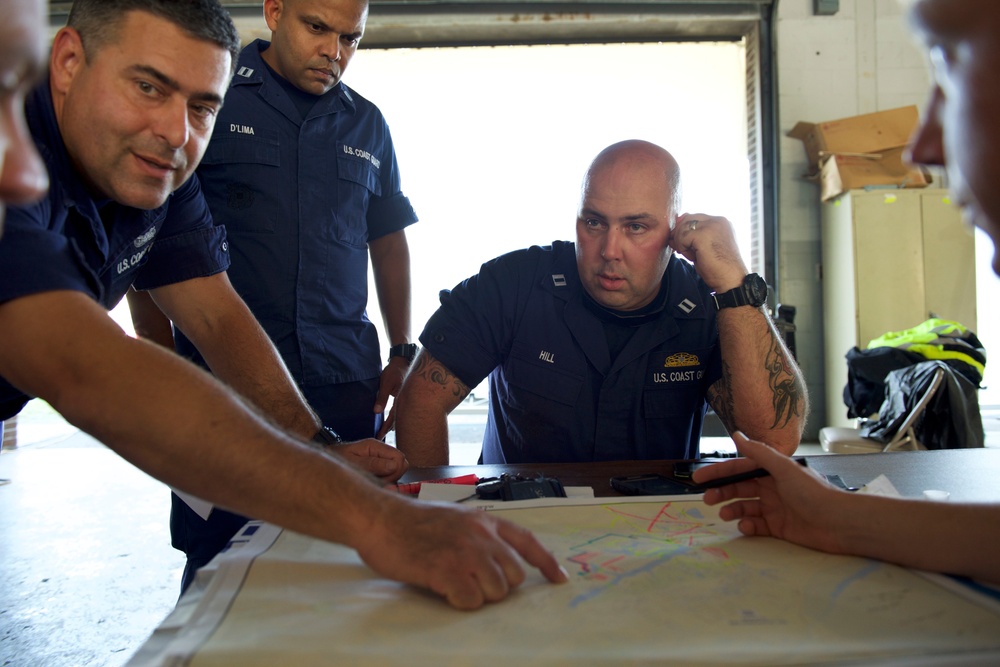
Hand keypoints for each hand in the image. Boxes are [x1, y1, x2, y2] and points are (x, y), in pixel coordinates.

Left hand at [332, 438, 408, 481]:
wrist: (325, 459)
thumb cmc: (335, 459)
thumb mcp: (353, 463)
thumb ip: (373, 464)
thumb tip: (394, 465)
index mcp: (374, 446)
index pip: (399, 457)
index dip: (395, 471)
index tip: (383, 479)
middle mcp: (379, 451)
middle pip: (401, 464)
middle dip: (393, 476)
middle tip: (377, 481)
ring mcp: (379, 458)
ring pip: (396, 471)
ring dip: (388, 480)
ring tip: (371, 481)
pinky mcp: (377, 466)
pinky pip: (389, 475)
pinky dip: (383, 481)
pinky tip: (372, 481)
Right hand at [355, 495, 568, 609]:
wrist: (381, 519)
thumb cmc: (413, 522)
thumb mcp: (456, 519)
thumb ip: (480, 536)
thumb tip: (499, 563)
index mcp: (484, 521)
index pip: (527, 541)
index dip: (546, 562)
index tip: (559, 579)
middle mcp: (480, 535)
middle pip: (514, 575)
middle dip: (498, 585)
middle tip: (472, 582)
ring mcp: (465, 552)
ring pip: (496, 590)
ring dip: (479, 595)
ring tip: (454, 583)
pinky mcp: (446, 570)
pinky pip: (471, 600)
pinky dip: (461, 602)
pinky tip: (444, 590)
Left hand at [374, 357, 407, 438]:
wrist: (402, 360)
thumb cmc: (394, 370)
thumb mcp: (386, 383)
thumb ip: (382, 398)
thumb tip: (376, 412)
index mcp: (402, 399)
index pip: (393, 418)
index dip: (385, 427)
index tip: (379, 435)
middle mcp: (406, 401)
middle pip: (398, 419)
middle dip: (390, 429)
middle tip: (382, 437)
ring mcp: (406, 399)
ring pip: (400, 415)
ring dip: (393, 424)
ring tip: (386, 432)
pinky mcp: (404, 396)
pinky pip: (400, 409)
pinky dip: (396, 416)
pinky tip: (392, 420)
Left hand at [668, 213, 748, 291]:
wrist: (731, 280)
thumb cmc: (718, 267)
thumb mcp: (705, 247)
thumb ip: (694, 236)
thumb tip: (673, 231)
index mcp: (720, 222)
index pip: (694, 217)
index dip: (684, 230)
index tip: (684, 245)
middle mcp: (718, 220)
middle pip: (687, 219)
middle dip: (680, 235)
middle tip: (682, 250)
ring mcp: (711, 226)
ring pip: (683, 227)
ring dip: (682, 243)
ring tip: (692, 255)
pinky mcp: (704, 235)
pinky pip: (682, 237)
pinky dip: (683, 248)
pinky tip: (693, 257)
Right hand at [692, 431, 848, 553]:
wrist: (839, 524)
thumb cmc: (813, 493)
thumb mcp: (784, 468)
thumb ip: (759, 453)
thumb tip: (737, 434)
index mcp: (772, 471)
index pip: (739, 468)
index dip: (718, 472)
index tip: (699, 479)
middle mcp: (771, 488)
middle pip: (739, 488)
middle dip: (722, 492)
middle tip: (707, 500)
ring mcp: (774, 508)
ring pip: (745, 507)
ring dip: (732, 510)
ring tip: (724, 515)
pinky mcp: (778, 527)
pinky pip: (756, 525)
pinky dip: (747, 526)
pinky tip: (745, 527)